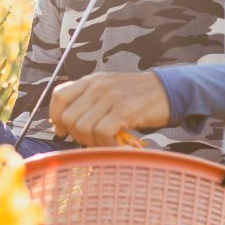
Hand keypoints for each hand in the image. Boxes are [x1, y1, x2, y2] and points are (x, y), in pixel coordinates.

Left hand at [48, 70, 170, 146]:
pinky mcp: (125, 110)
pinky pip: (102, 132)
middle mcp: (98, 86)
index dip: (55, 116)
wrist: (168, 89)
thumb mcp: (109, 89)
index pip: (59, 95)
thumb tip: (64, 124)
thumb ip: (88, 101)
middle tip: (91, 139)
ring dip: (91, 141)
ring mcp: (111, 97)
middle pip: (68, 117)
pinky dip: (106, 144)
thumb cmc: (137, 95)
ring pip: (83, 127)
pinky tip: (115, 144)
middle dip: (76, 135)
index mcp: (91, 81)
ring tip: (105, 142)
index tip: (62, 130)